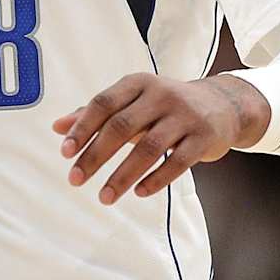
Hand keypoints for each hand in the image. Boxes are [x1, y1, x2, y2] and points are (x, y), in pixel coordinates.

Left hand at [53, 74, 268, 204]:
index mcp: (139, 83)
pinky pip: (178, 162)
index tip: (65, 153)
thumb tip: (57, 128)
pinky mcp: (203, 138)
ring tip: (104, 197)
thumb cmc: (165, 105)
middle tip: (75, 180)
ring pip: (149, 148)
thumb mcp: (133, 102)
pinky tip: (139, 193)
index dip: (83, 127)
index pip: (104, 103)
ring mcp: (185, 116)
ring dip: (123, 176)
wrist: (222, 105)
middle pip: (122, 126)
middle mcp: (161, 95)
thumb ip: (96, 114)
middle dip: (95, 155)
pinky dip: (156, 179)